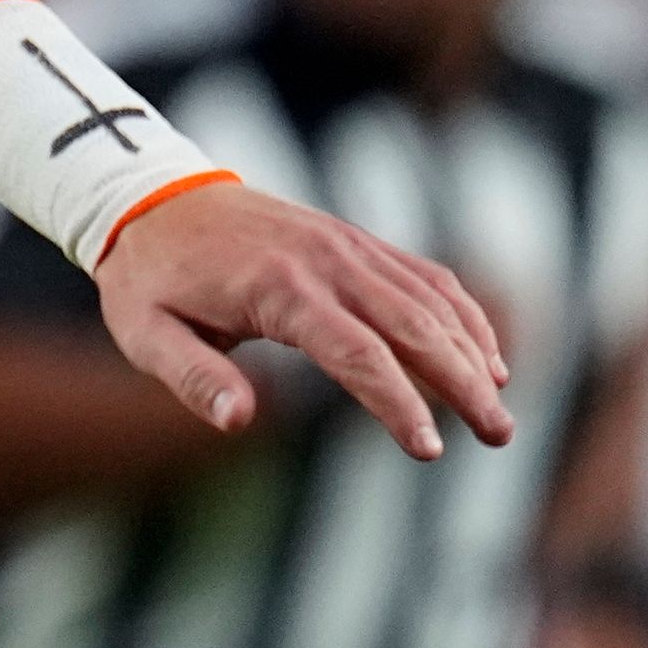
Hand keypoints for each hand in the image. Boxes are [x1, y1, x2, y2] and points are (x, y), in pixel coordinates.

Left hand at [94, 182, 511, 460]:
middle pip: (413, 325)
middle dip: (462, 382)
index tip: (429, 451)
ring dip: (473, 351)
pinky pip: (421, 273)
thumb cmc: (148, 276)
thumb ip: (192, 378)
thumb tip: (238, 422)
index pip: (356, 352)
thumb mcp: (144, 333)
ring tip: (502, 408)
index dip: (398, 403)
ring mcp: (343, 243)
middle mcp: (324, 259)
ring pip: (428, 298)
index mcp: (277, 288)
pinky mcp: (351, 238)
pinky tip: (485, 355)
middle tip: (499, 435)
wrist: (149, 196)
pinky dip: (460, 312)